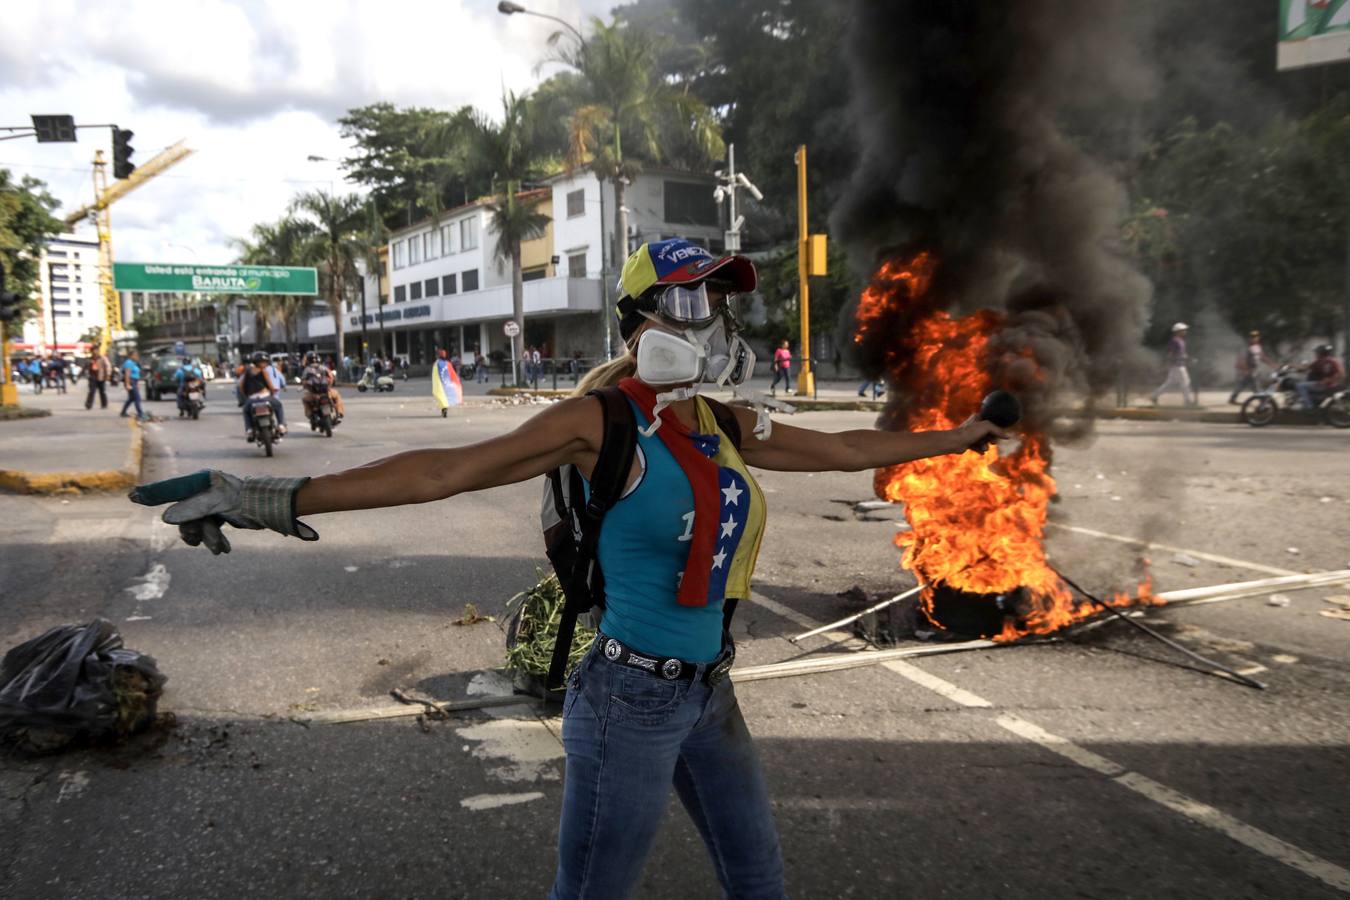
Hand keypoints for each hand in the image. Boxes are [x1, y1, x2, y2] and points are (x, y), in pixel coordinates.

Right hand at [129, 469, 315, 553]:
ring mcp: (213, 503)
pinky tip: (224, 550)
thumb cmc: (246, 501)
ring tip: (218, 548)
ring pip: (197, 525)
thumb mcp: (217, 504)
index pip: (172, 489)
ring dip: (206, 538)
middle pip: (185, 515)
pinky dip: (215, 540)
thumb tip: (166, 518)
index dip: (153, 494)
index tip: (133, 496)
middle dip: (192, 530)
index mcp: (203, 482)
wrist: (271, 509)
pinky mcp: (221, 514)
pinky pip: (209, 528)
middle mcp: (206, 490)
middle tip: (197, 541)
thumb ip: (192, 509)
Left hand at [954, 415, 1012, 452]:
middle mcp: (975, 425)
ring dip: (985, 445)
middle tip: (992, 442)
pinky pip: (978, 447)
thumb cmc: (969, 432)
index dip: (997, 430)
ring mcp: (971, 434)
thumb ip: (998, 430)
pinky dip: (980, 449)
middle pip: (989, 433)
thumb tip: (1007, 436)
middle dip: (991, 439)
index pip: (992, 423)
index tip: (999, 435)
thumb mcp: (986, 427)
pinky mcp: (968, 443)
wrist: (955, 442)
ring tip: (983, 447)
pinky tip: (981, 451)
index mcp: (978, 417)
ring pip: (984, 441)